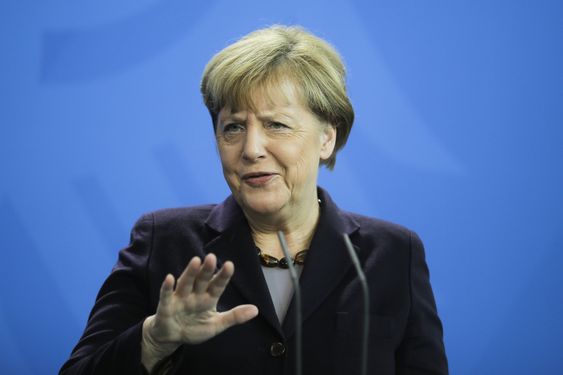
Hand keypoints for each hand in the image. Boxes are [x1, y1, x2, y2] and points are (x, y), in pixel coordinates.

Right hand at [141, 254, 258, 369]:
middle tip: (211, 257)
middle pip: (202, 280)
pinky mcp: (166, 305)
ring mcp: (180, 298)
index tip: (230, 265)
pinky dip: (167, 287)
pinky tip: (169, 278)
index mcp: (208, 298)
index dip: (223, 276)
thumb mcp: (217, 325)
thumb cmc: (194, 327)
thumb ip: (234, 317)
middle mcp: (195, 294)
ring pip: (186, 283)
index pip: (218, 285)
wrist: (172, 337)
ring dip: (190, 272)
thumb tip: (256, 310)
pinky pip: (166, 295)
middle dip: (207, 270)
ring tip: (196, 261)